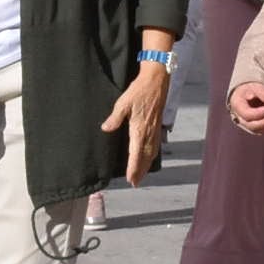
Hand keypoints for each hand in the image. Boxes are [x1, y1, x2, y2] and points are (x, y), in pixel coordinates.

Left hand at [104, 62, 170, 182]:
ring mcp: (155, 129)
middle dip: (141, 171)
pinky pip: (156, 145)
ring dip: (147, 165)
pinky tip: (151, 156)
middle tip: (136, 183)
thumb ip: (114, 118)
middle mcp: (149, 133)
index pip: (136, 155)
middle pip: (146, 157)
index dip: (133, 168)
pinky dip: (153, 155)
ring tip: (142, 174)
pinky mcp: (158, 125)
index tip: (130, 179)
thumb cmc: (139, 91)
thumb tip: (106, 129)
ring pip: (152, 152)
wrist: (156, 80)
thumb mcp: (123, 103)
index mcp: (139, 130)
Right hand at [229, 82, 263, 134]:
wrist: (251, 96)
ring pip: (259, 130)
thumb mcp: (255, 87)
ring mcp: (248, 125)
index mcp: (237, 105)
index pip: (246, 114)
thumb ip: (262, 92)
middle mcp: (241, 118)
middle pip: (252, 126)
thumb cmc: (251, 90)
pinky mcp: (258, 128)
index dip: (259, 113)